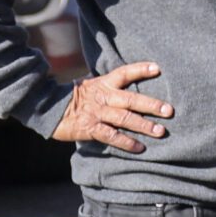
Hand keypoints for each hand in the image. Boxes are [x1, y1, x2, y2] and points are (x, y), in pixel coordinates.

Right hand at [51, 60, 170, 152]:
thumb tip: (137, 88)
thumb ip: (111, 87)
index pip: (123, 74)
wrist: (46, 108)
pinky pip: (111, 136)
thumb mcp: (92, 86)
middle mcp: (102, 97)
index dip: (140, 70)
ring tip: (160, 131)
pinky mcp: (89, 128)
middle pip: (130, 99)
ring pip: (124, 118)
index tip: (157, 68)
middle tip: (169, 110)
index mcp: (103, 84)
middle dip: (151, 105)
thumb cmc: (76, 99)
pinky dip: (126, 142)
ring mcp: (96, 113)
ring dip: (144, 125)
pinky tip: (140, 148)